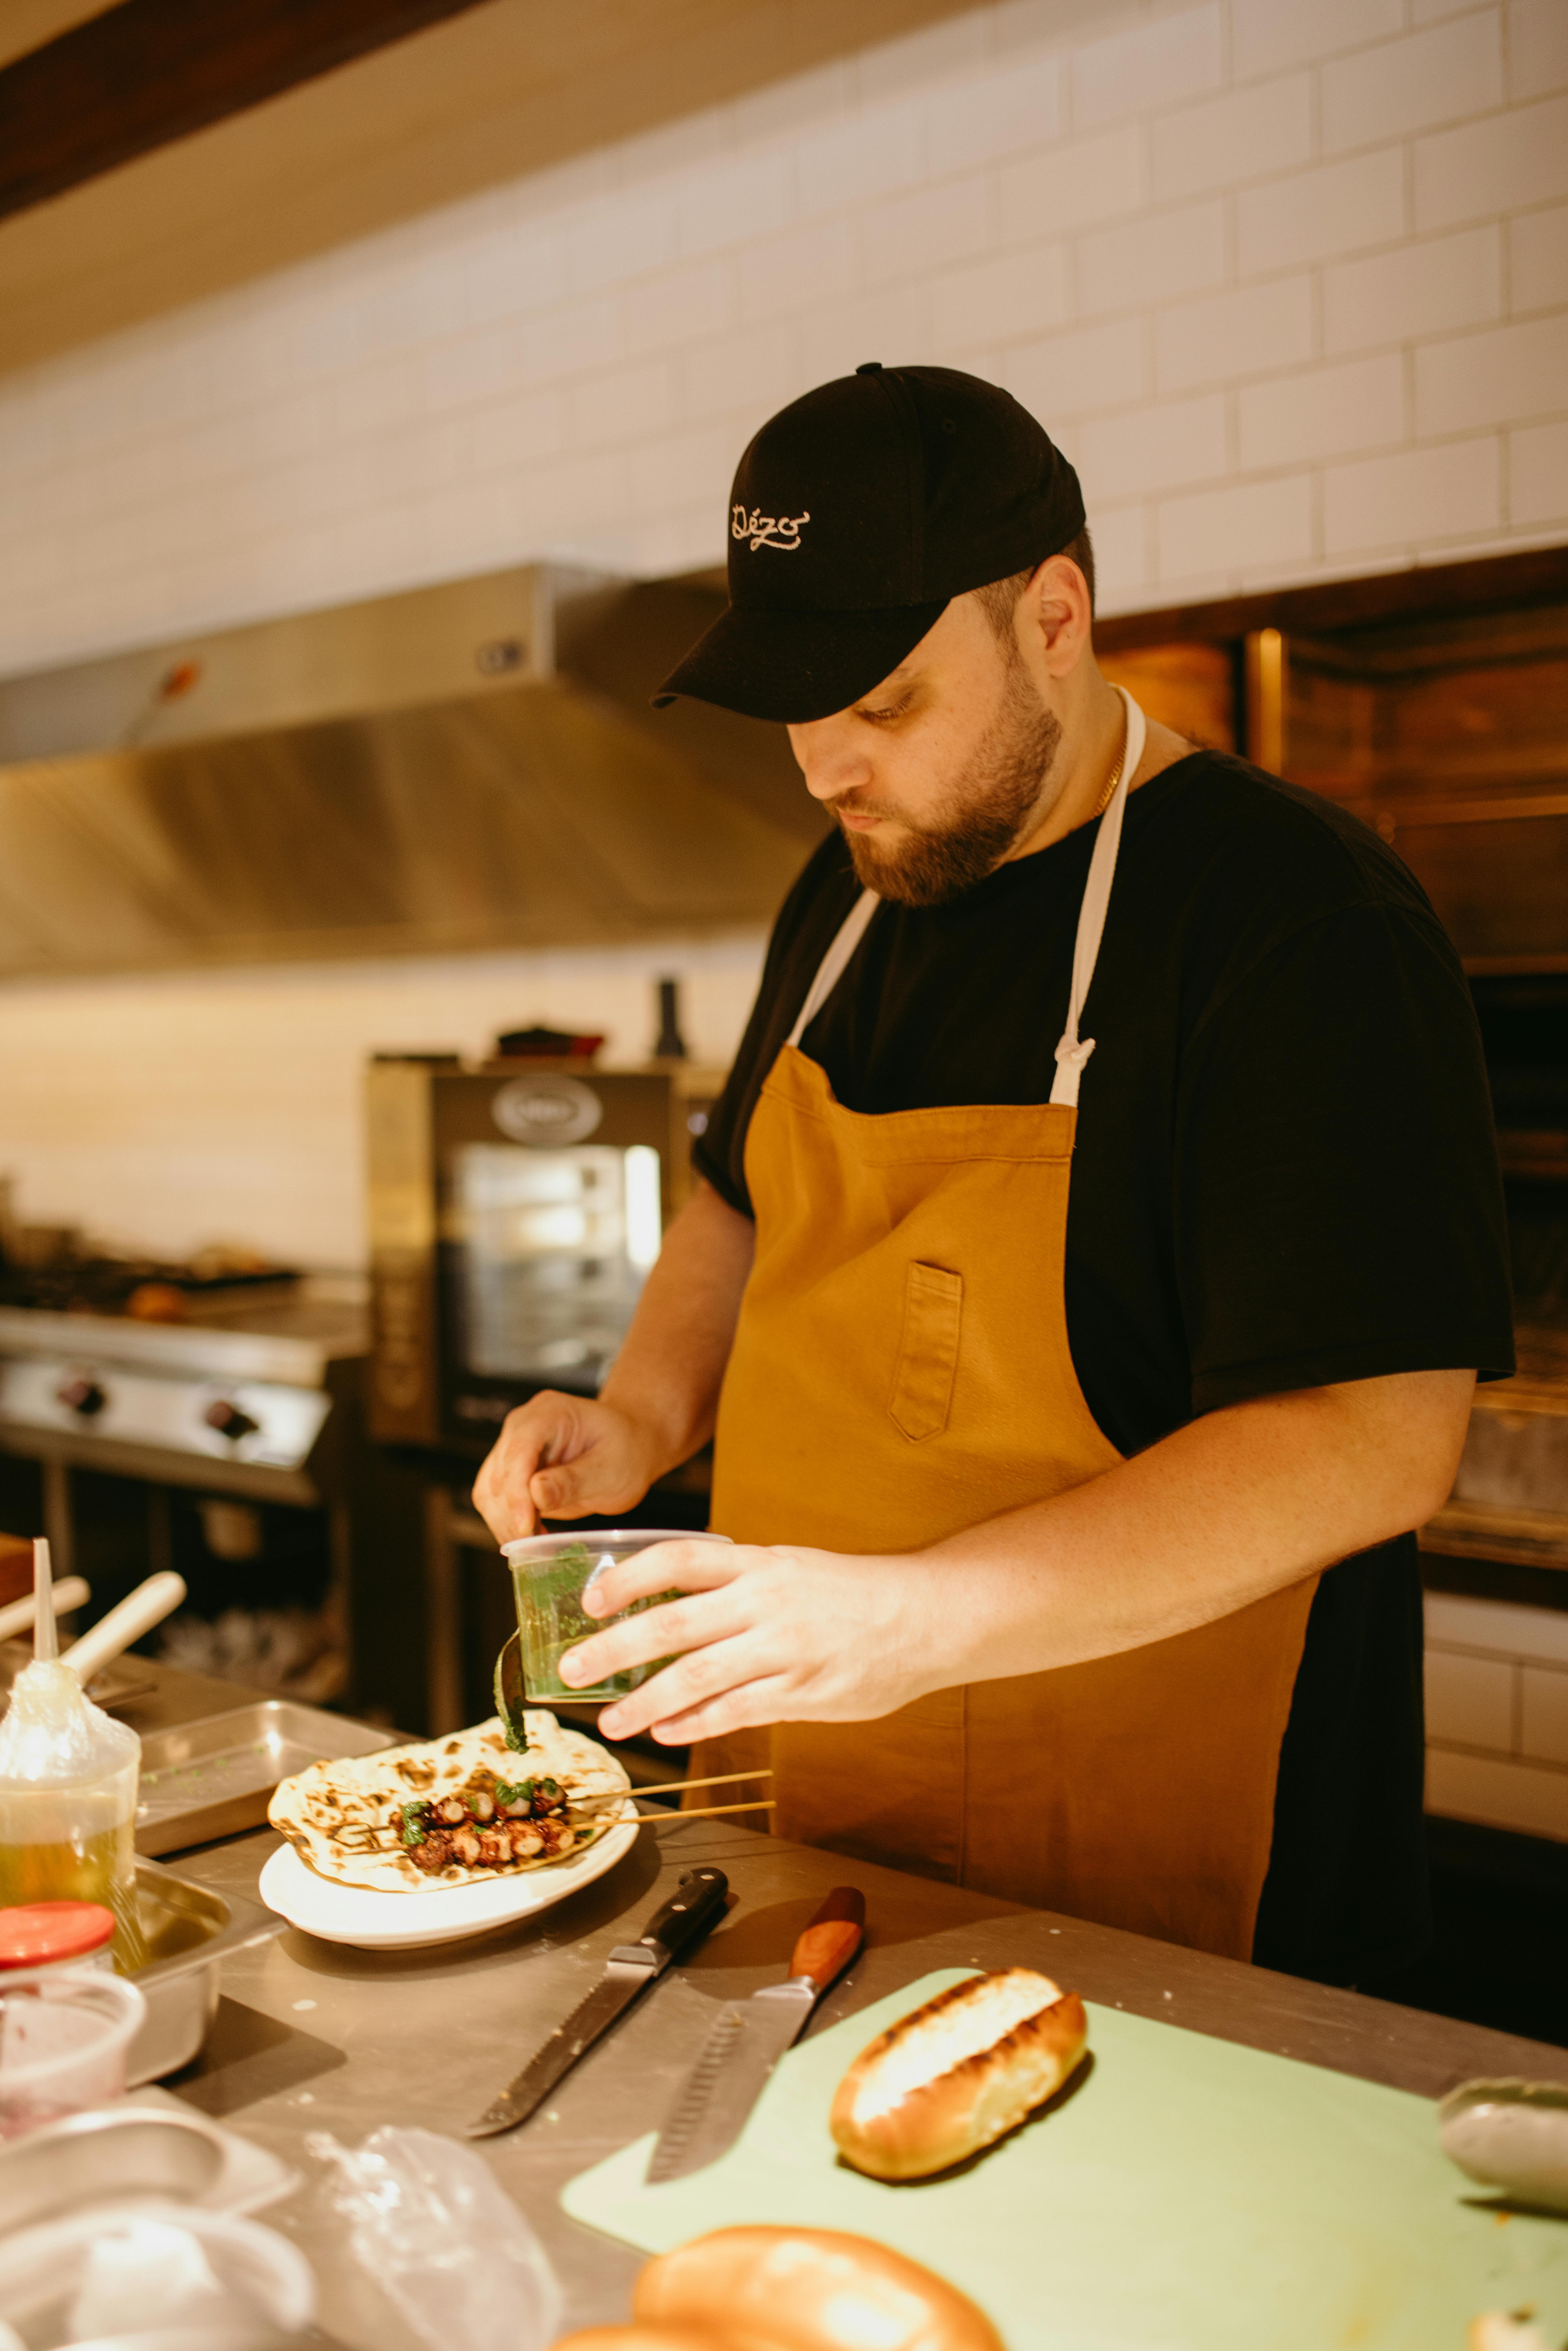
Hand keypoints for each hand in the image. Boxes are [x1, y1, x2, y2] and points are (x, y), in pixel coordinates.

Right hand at [472, 1391, 661, 1541]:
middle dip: (512, 1514)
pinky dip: (507, 1523)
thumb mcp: (611, 1467)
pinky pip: (494, 1500)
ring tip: (535, 1544)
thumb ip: (574, 1480)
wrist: (629, 1447)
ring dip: (506, 1523)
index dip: (517, 1492)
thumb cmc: (626, 1451)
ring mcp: (513, 1447)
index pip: (519, 1452)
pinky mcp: (511, 1471)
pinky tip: (531, 1536)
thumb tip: (535, 1493)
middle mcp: (522, 1426)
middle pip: (499, 1474)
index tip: (526, 1526)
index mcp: (549, 1413)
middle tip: (535, 1546)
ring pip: (489, 1491)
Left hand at [558, 1538, 940, 1744]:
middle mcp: (766, 1602)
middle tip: (570, 1668)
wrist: (925, 1616)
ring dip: (645, 1701)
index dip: (630, 1578)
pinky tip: (667, 1732)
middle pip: (673, 1624)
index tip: (591, 1599)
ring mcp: (785, 1649)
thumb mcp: (789, 1569)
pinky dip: (696, 1724)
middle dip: (613, 1648)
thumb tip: (672, 1608)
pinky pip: (737, 1710)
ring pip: (697, 1677)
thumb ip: (735, 1587)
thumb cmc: (850, 1593)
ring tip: (611, 1721)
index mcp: (759, 1564)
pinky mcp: (804, 1692)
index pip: (680, 1559)